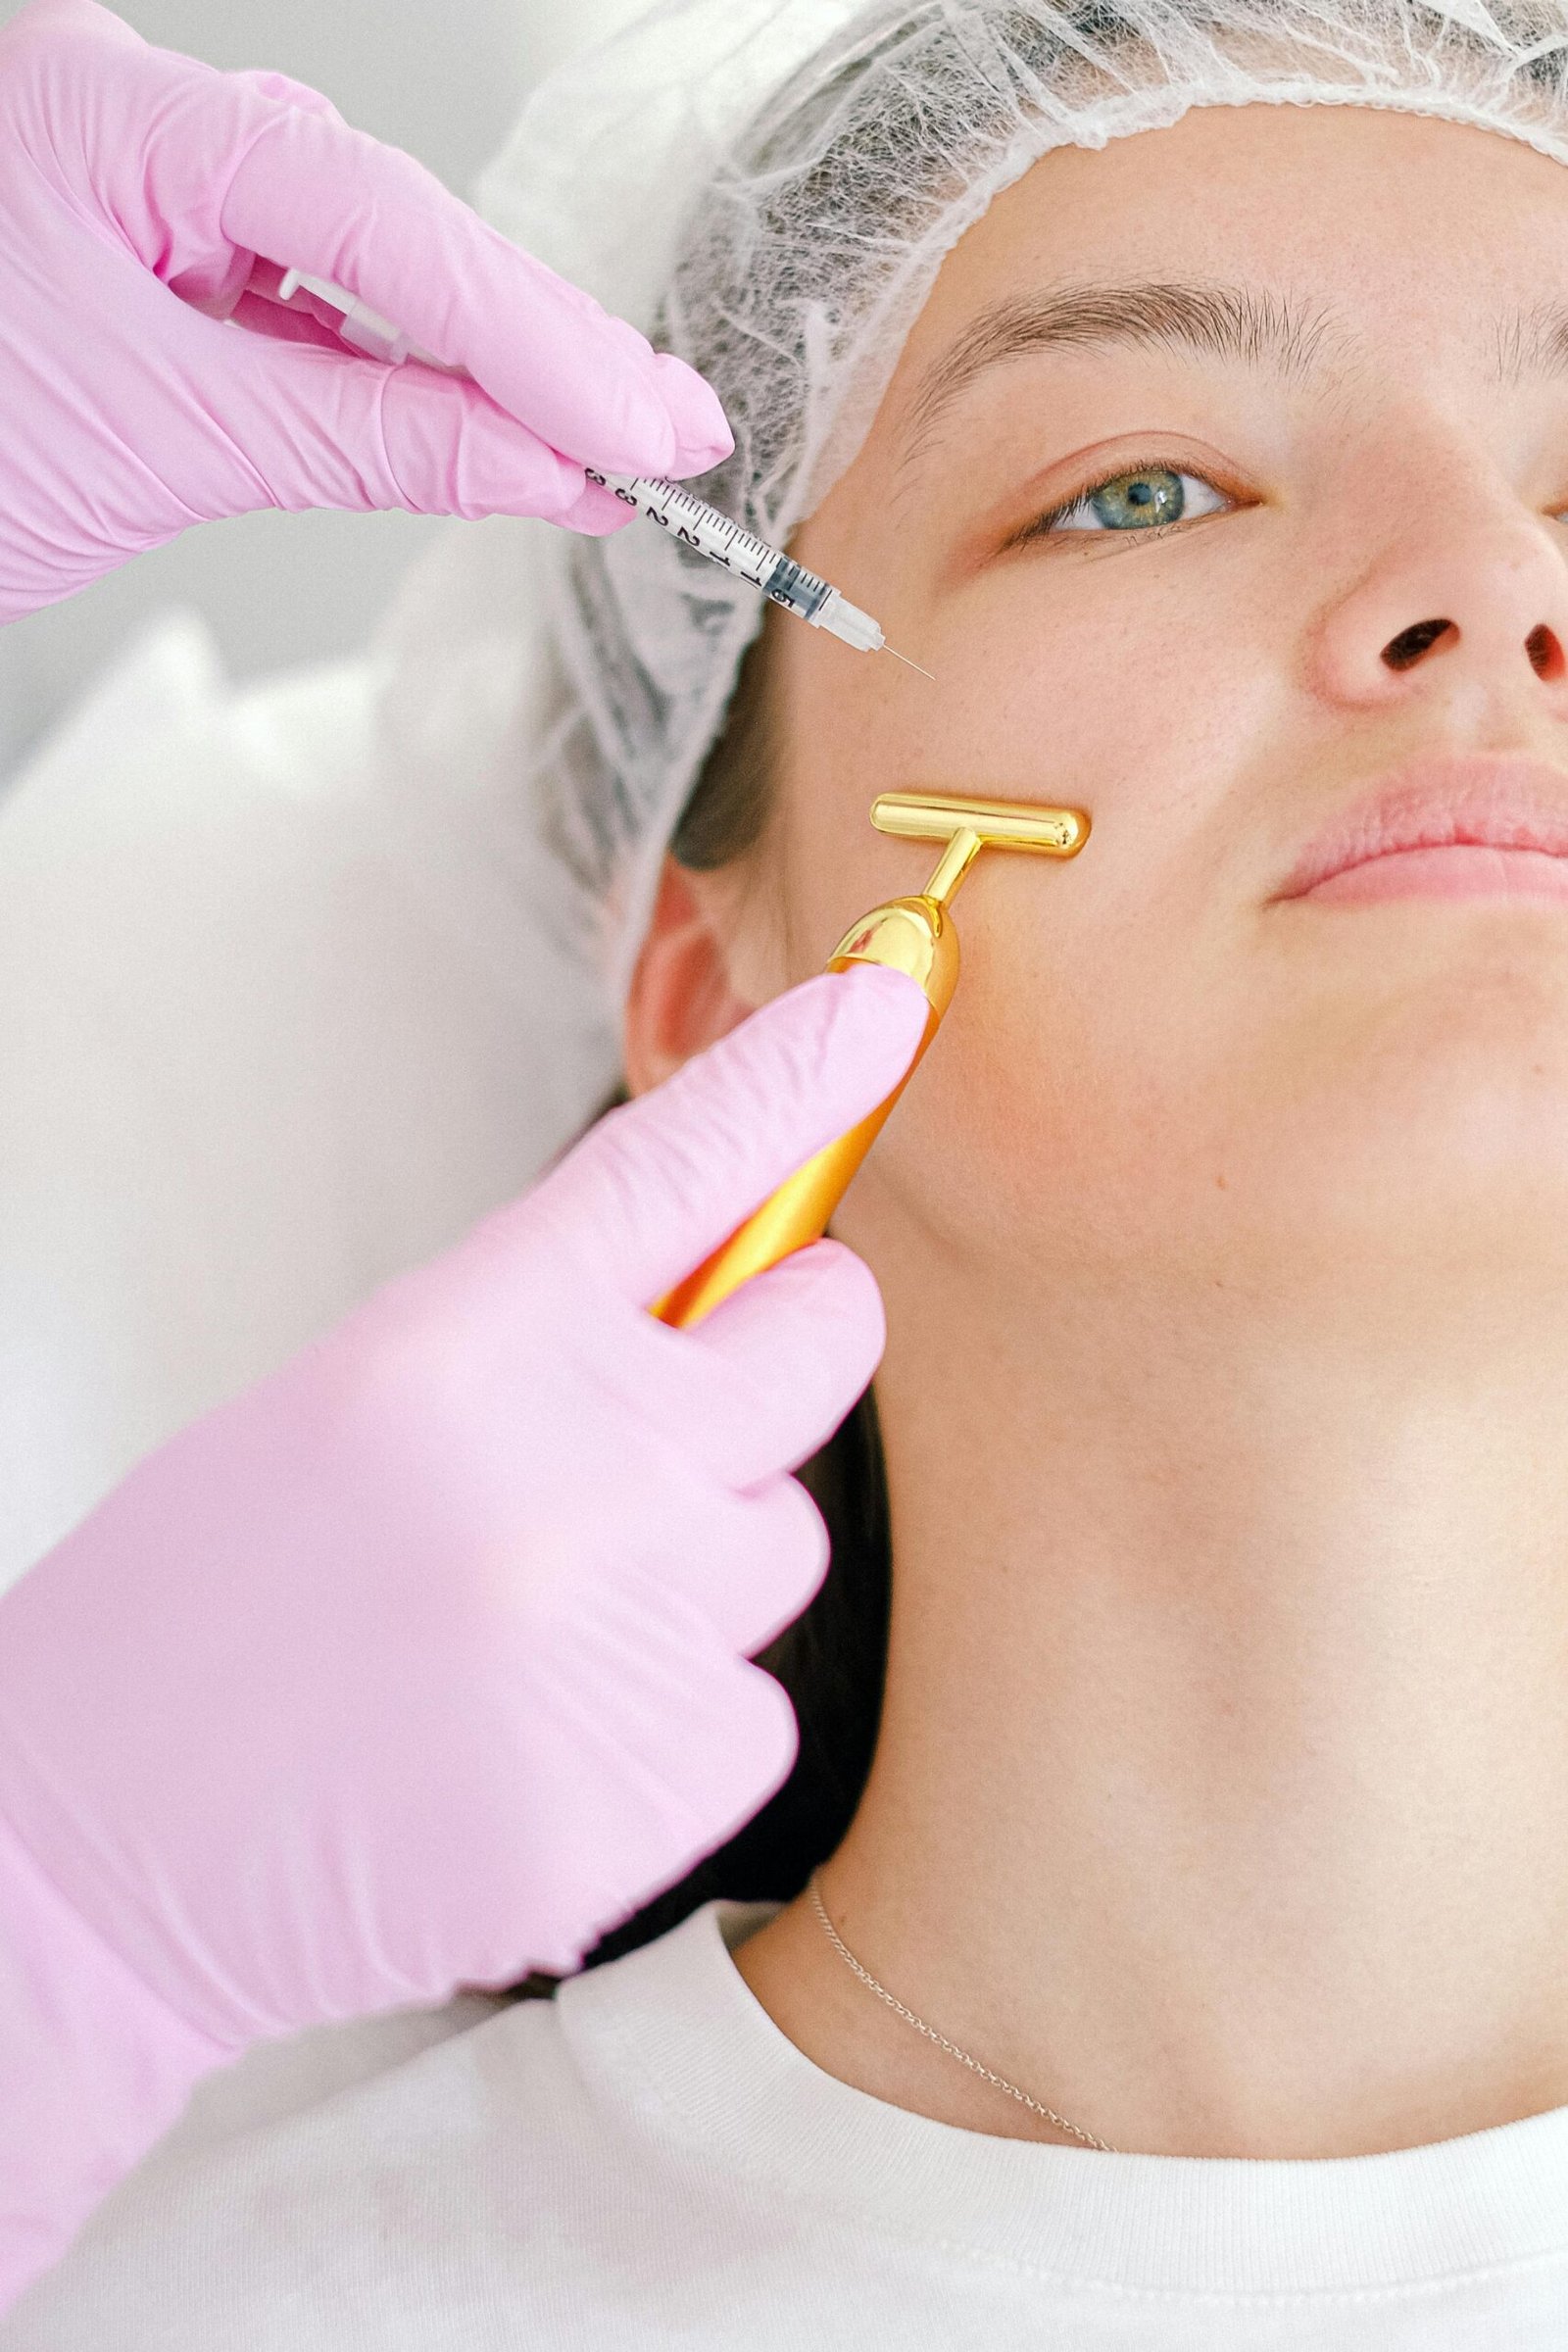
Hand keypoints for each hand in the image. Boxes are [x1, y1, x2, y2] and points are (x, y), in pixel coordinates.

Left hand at [0, 0, 730, 619]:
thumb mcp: (157, 443)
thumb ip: (364, 439)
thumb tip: (536, 465)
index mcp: (98, 105)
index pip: (369, 212)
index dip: (528, 330)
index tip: (642, 427)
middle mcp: (120, 112)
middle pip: (373, 210)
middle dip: (528, 335)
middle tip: (668, 429)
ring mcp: (127, 177)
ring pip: (342, 253)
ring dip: (473, 356)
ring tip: (601, 439)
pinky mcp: (134, 246)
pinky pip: (288, 296)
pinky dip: (386, 371)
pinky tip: (479, 420)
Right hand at [0, 964, 925, 2053]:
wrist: (100, 1864)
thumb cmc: (201, 1619)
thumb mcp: (340, 1406)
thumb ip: (530, 1328)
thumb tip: (704, 1265)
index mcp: (456, 1352)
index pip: (674, 1169)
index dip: (795, 1081)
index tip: (880, 1013)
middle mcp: (564, 1478)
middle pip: (819, 1344)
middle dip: (780, 1348)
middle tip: (690, 1398)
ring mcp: (623, 1639)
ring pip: (784, 1538)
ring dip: (697, 1563)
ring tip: (535, 1626)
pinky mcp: (656, 1791)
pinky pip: (754, 1703)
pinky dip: (671, 1713)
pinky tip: (541, 1737)